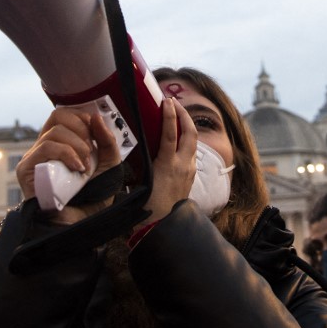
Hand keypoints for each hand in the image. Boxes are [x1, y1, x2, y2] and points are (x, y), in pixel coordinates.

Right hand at [16, 106, 121, 222]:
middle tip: (91, 150)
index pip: (64, 115)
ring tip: (85, 166)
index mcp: (61, 144)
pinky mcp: (26, 170)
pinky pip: (45, 148)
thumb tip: (96, 115)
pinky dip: (66, 153)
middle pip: (57, 116)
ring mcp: (34, 159)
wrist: (81, 226)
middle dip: (81, 128)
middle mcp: (45, 148)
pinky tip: (77, 168)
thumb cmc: (92, 199)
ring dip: (77, 145)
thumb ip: (107, 141)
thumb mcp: (109, 166)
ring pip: (54, 132)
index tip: (96, 134)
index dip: (82, 117)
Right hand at [138, 97, 197, 226]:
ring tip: (178, 116)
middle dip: (184, 115)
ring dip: (187, 126)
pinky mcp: (190, 176)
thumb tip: (132, 145)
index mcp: (169, 164)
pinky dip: (186, 140)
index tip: (166, 101)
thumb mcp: (138, 180)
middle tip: (174, 103)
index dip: (170, 115)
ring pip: (194, 142)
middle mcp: (183, 165)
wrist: (162, 226)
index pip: (171, 133)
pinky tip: (178, 138)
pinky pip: (191, 152)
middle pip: (190, 133)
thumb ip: (138, 161)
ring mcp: (189, 170)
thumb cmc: (146, 206)